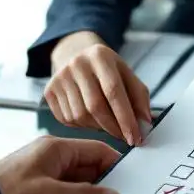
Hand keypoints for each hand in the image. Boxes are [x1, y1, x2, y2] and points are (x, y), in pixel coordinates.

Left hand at [0, 137, 120, 193]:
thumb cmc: (6, 193)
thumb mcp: (51, 193)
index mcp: (56, 149)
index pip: (96, 150)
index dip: (115, 164)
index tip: (132, 180)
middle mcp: (54, 163)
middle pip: (90, 172)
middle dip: (105, 187)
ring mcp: (49, 182)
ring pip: (81, 190)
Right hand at [47, 31, 152, 145]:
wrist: (76, 56)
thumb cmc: (107, 70)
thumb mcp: (127, 75)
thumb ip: (139, 97)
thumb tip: (145, 123)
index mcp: (100, 56)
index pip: (114, 91)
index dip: (126, 118)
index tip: (136, 137)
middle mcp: (77, 64)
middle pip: (95, 106)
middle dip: (113, 128)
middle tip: (125, 138)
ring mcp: (60, 77)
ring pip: (81, 116)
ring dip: (98, 128)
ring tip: (108, 124)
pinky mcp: (49, 90)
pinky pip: (68, 119)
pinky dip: (83, 126)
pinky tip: (91, 119)